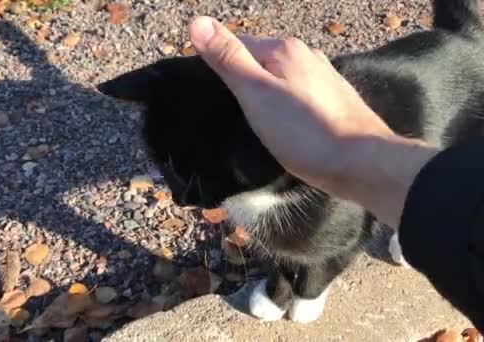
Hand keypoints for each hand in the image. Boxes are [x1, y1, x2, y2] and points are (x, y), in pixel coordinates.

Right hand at [187, 16, 438, 226]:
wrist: (363, 163)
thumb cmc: (304, 131)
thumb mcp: (256, 94)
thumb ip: (228, 59)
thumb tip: (197, 20)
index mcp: (285, 49)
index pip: (239, 44)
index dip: (221, 65)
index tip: (212, 93)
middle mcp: (308, 55)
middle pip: (263, 60)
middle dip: (245, 79)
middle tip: (232, 112)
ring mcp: (326, 78)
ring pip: (283, 78)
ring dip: (267, 93)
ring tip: (258, 121)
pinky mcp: (336, 101)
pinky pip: (300, 95)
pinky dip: (288, 106)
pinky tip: (287, 125)